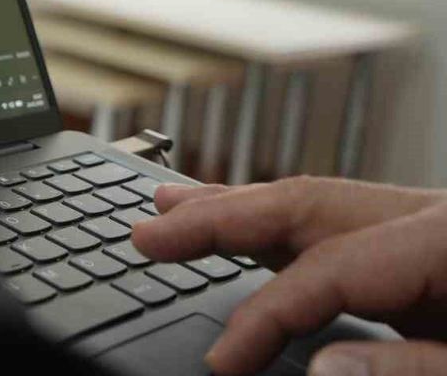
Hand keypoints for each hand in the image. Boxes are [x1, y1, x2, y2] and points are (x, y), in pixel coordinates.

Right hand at [131, 176, 446, 374]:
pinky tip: (246, 231)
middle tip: (146, 235)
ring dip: (235, 209)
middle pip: (300, 206)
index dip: (264, 314)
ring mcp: (423, 225)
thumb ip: (407, 367)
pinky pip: (335, 225)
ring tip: (171, 206)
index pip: (326, 268)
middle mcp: (425, 216)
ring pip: (313, 205)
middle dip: (215, 219)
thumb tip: (323, 370)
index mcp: (443, 236)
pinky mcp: (427, 248)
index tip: (220, 361)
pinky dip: (278, 227)